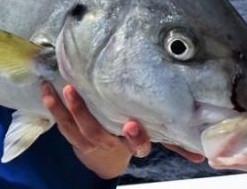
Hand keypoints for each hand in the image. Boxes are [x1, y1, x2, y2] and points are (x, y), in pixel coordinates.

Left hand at [40, 82, 204, 165]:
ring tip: (53, 86)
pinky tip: (46, 89)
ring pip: (72, 126)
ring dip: (61, 107)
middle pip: (95, 131)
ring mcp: (86, 140)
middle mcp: (107, 142)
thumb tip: (201, 155)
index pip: (136, 144)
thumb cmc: (130, 139)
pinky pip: (61, 123)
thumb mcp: (153, 140)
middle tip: (74, 92)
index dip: (134, 137)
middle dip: (84, 113)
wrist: (105, 159)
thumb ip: (173, 142)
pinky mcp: (72, 136)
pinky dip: (52, 107)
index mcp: (130, 143)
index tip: (132, 124)